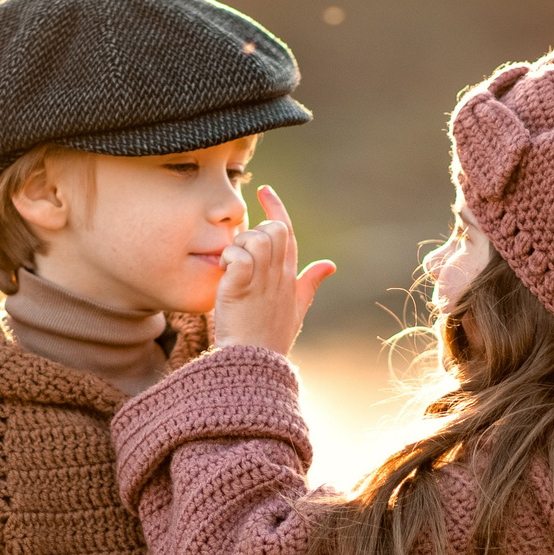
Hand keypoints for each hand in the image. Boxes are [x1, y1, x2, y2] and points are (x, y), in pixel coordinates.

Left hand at [213, 185, 335, 355]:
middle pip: (274, 229)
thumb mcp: (296, 310)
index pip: (287, 231)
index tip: (264, 190)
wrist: (254, 364)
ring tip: (230, 268)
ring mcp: (261, 280)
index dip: (276, 208)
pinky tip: (224, 273)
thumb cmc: (271, 339)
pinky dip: (228, 258)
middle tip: (238, 252)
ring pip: (256, 237)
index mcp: (291, 276)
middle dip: (254, 230)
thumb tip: (330, 265)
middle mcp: (279, 274)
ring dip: (238, 245)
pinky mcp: (240, 286)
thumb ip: (310, 284)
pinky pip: (237, 254)